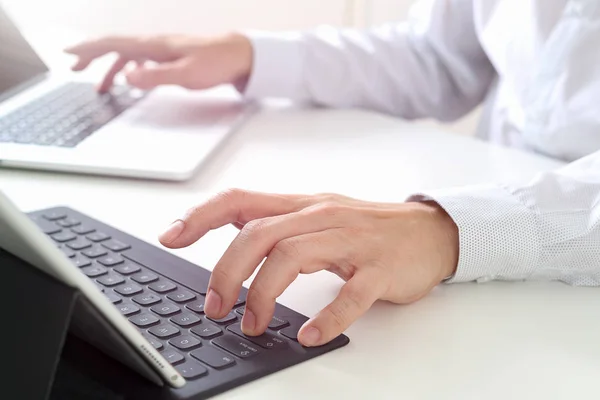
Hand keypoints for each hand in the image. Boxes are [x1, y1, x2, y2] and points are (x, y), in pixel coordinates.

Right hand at [64, 33, 252, 92]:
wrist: (241, 55)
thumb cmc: (217, 63)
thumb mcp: (186, 75)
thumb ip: (156, 77)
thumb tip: (127, 77)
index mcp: (155, 45)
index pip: (114, 44)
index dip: (89, 49)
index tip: (68, 54)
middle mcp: (156, 44)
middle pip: (116, 47)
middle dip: (93, 57)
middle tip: (75, 69)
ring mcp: (164, 49)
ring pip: (129, 55)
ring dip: (111, 68)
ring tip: (102, 87)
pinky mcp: (173, 56)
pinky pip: (143, 60)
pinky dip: (131, 69)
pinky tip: (132, 79)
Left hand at [158, 189, 458, 346]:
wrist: (429, 231)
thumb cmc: (367, 227)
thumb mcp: (318, 216)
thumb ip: (279, 225)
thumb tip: (234, 240)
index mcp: (302, 205)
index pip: (241, 199)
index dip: (202, 215)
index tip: (172, 236)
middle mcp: (321, 216)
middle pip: (259, 234)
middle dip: (226, 272)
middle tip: (215, 307)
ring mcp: (352, 240)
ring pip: (293, 257)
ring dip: (263, 295)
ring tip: (252, 325)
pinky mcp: (379, 268)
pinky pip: (350, 293)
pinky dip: (327, 316)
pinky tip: (309, 334)